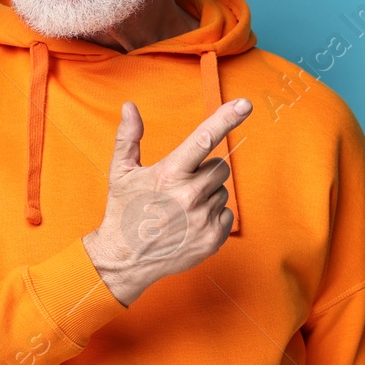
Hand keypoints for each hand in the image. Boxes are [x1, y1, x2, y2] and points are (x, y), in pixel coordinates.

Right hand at [82, 97, 252, 305]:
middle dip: (204, 171)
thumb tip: (130, 106)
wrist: (124, 260)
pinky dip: (213, 215)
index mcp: (169, 174)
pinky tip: (190, 222)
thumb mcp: (121, 172)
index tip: (244, 104)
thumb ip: (129, 137)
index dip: (226, 118)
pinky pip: (227, 213)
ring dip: (207, 194)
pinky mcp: (213, 239)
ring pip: (222, 190)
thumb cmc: (123, 211)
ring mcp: (203, 219)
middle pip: (220, 166)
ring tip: (181, 208)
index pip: (204, 139)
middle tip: (181, 185)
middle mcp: (189, 195)